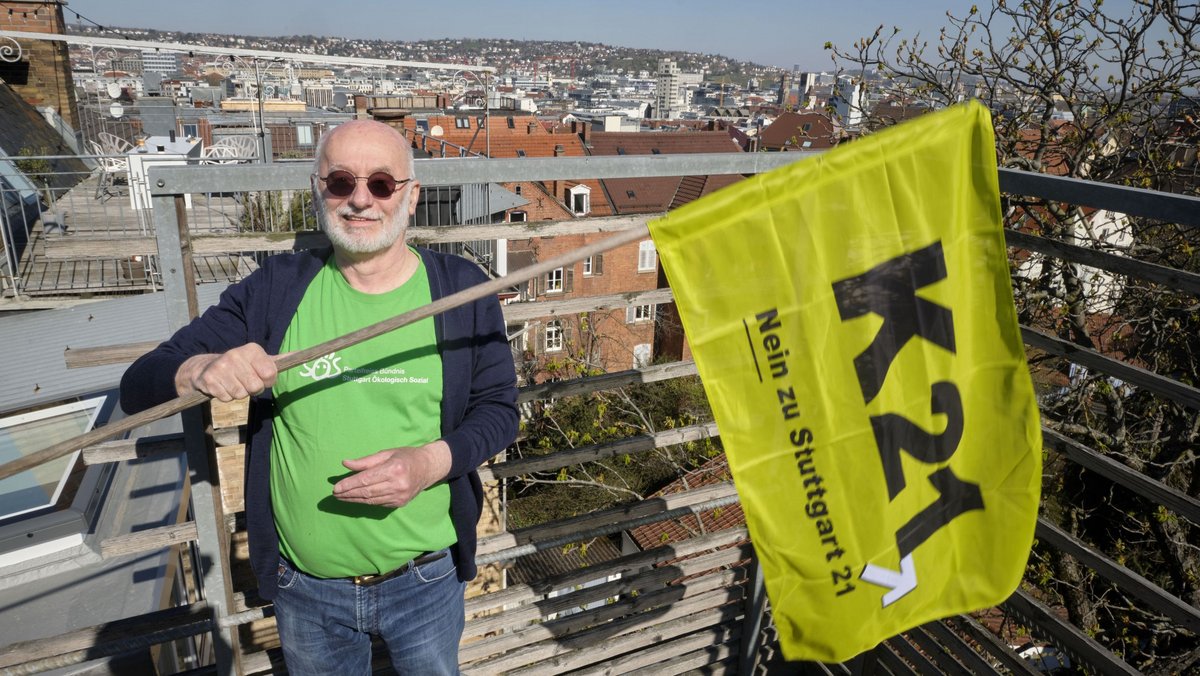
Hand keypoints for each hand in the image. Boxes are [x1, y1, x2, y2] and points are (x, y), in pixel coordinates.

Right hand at [175, 343, 277, 400]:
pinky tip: (222, 386)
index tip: (260, 376)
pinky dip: (225, 396)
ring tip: (232, 382)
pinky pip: (226, 398)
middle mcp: (235, 355)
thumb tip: (301, 354)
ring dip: (238, 393)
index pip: (270, 374)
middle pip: (255, 387)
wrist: (205, 367)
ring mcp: (221, 367)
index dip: (267, 381)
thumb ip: (279, 360)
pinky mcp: (209, 379)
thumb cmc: (240, 366)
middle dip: (252, 389)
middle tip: (244, 381)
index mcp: (252, 349)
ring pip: (241, 394)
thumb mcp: (259, 359)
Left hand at [332, 441, 451, 507]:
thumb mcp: (387, 453)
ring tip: (342, 498)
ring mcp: (400, 496)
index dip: (349, 484)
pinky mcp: (400, 503)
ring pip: (371, 500)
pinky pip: (378, 503)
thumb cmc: (406, 456)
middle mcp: (398, 484)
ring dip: (354, 500)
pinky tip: (356, 499)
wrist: (428, 468)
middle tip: (335, 494)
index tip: (336, 488)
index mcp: (394, 468)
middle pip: (367, 492)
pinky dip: (365, 501)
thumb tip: (345, 464)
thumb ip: (365, 461)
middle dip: (348, 494)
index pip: (366, 479)